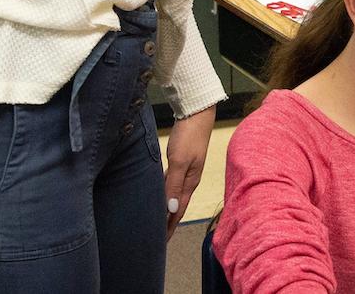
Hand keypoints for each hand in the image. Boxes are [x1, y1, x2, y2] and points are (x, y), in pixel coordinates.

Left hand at [164, 103, 215, 231]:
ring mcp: (185, 171)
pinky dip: (165, 194)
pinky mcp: (181, 162)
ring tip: (157, 220)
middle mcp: (189, 180)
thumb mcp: (180, 160)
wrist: (197, 112)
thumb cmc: (188, 135)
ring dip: (166, 209)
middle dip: (168, 222)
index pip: (178, 211)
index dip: (170, 227)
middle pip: (177, 206)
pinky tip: (159, 195)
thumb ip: (174, 184)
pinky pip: (170, 184)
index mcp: (190, 182)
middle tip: (157, 237)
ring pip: (173, 195)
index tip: (161, 242)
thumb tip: (171, 209)